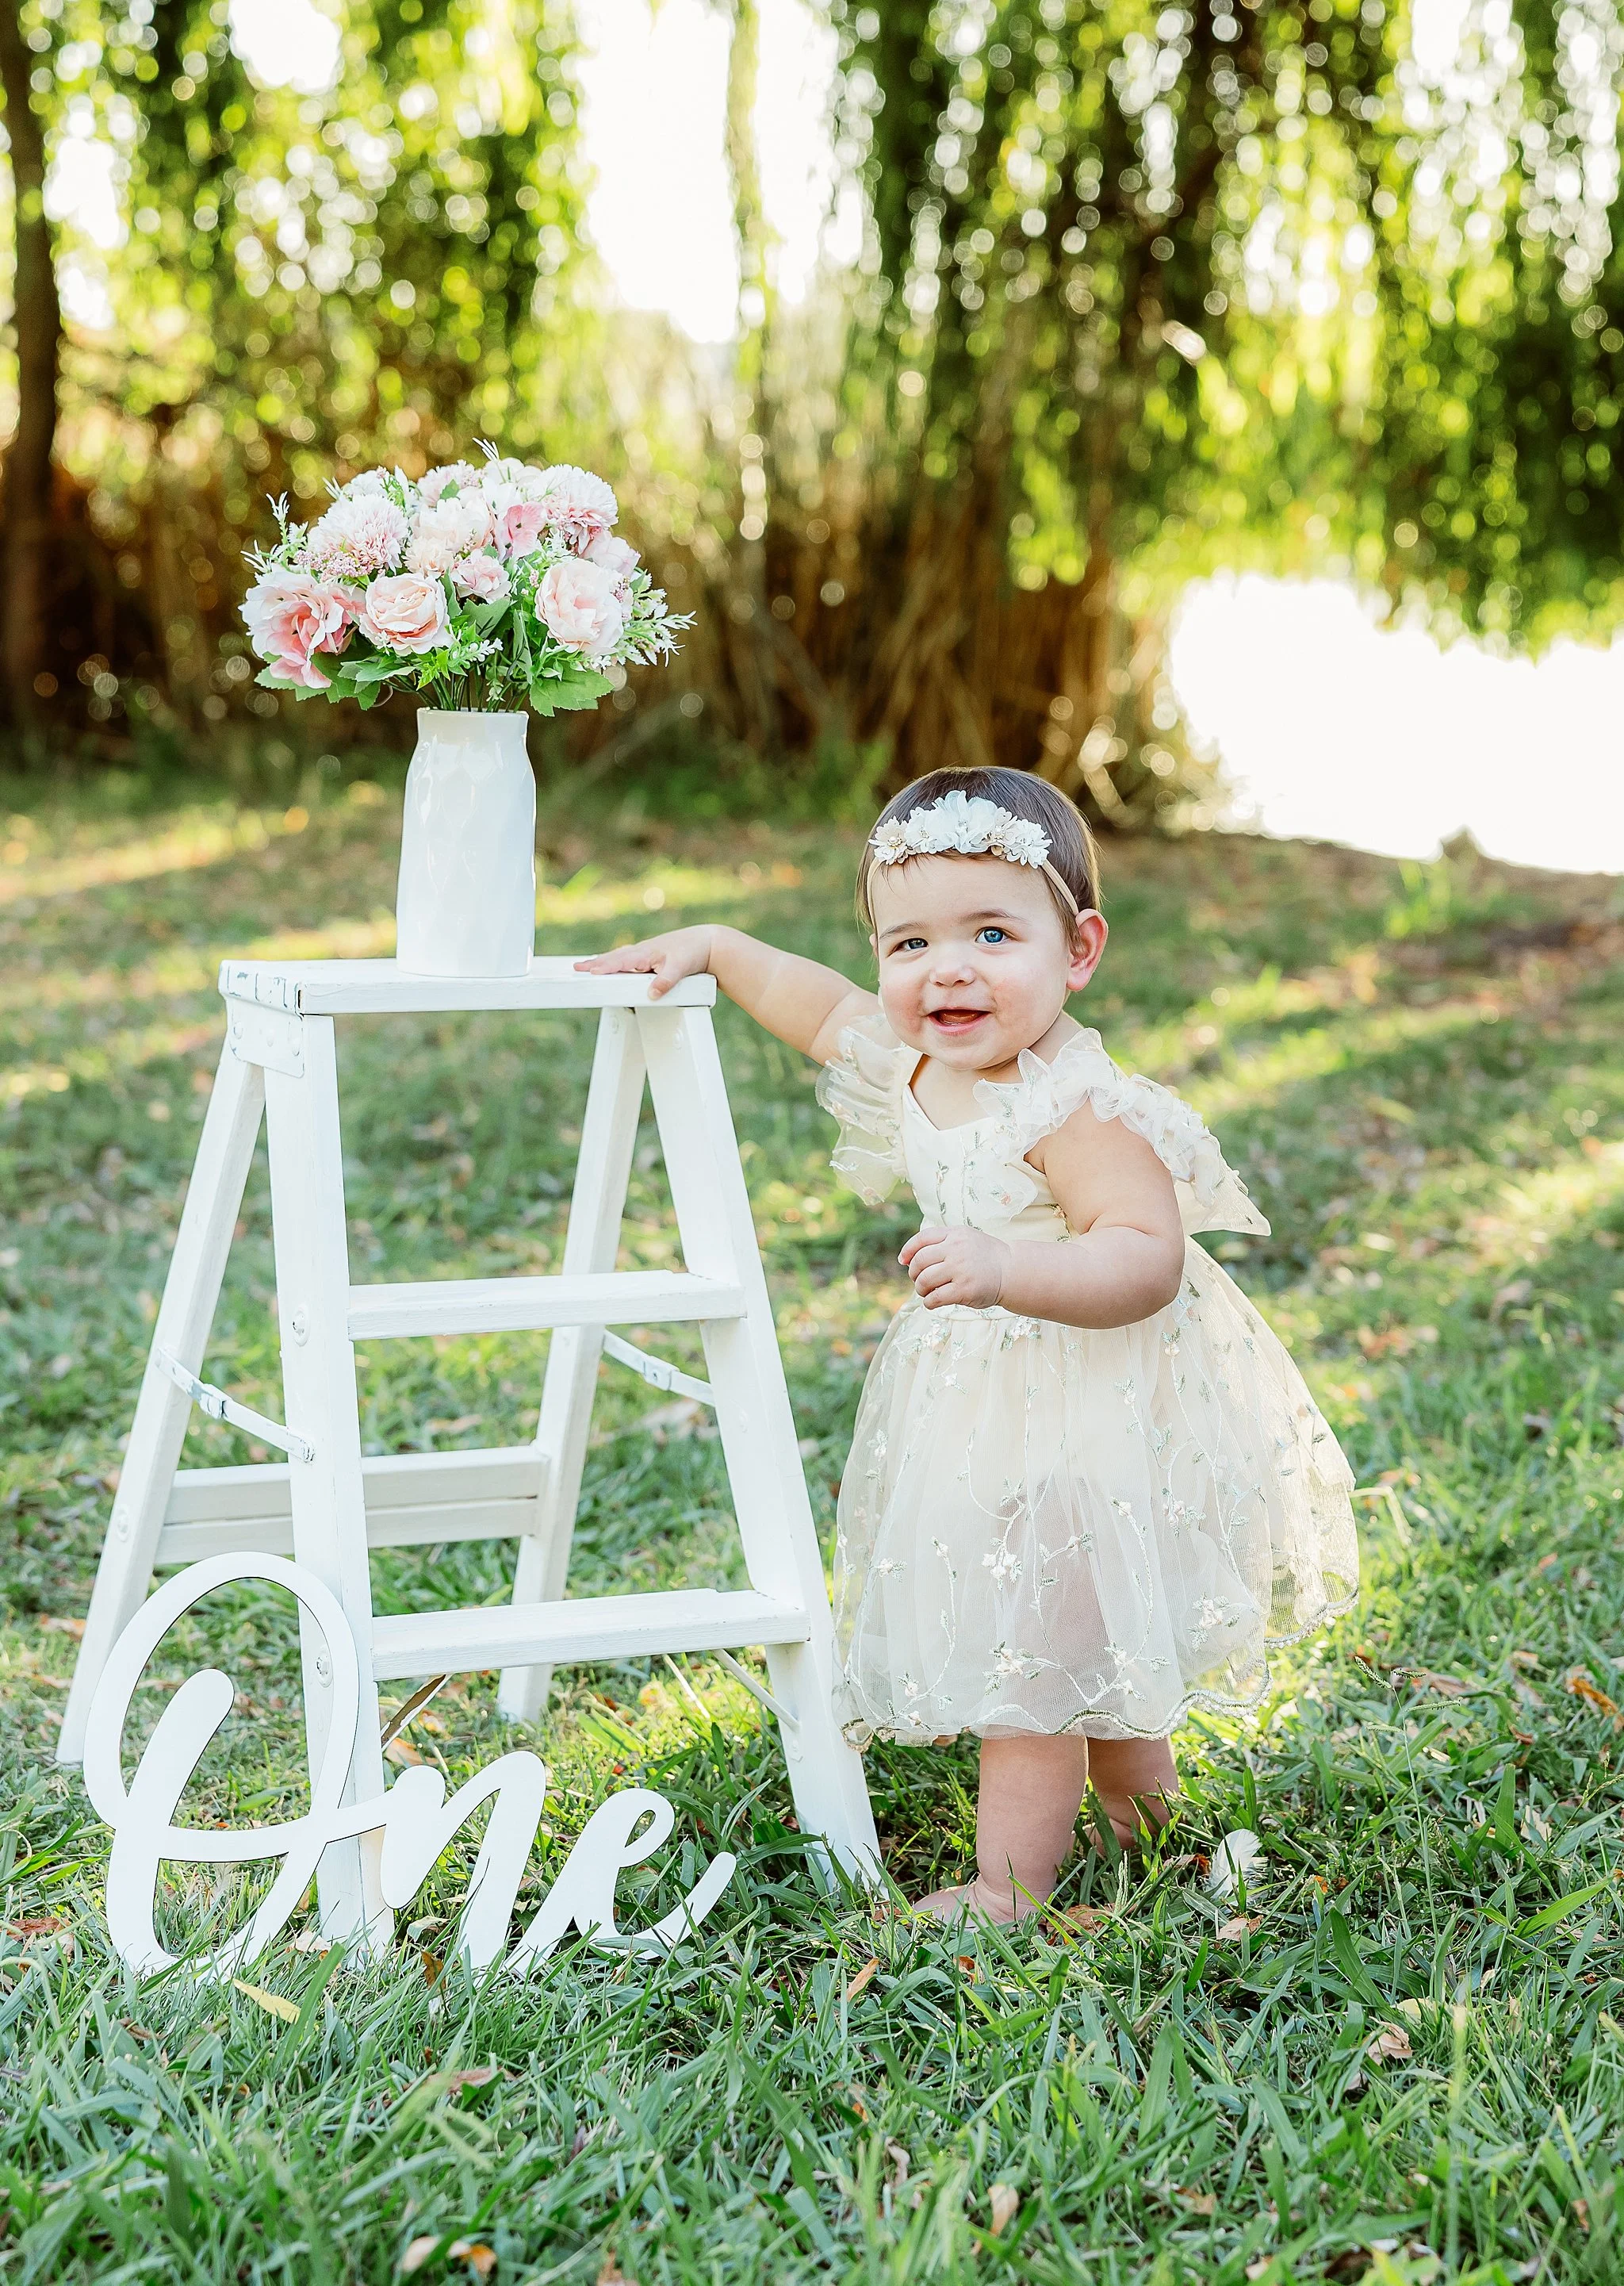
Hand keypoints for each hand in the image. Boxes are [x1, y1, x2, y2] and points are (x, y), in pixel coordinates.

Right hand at [574, 926, 714, 999]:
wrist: (706, 943)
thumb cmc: (693, 952)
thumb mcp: (681, 968)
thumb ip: (666, 981)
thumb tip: (653, 993)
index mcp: (646, 953)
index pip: (621, 961)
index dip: (605, 967)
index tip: (591, 971)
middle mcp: (642, 951)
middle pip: (614, 958)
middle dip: (595, 963)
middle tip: (577, 968)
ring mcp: (645, 953)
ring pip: (619, 957)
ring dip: (603, 961)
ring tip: (588, 967)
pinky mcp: (650, 957)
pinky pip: (627, 959)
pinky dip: (615, 961)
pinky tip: (613, 966)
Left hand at [899, 1224, 1009, 1309]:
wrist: (1011, 1271)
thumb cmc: (984, 1257)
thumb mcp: (965, 1238)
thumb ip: (941, 1242)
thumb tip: (907, 1259)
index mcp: (954, 1234)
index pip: (921, 1239)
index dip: (908, 1250)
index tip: (903, 1261)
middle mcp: (956, 1249)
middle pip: (920, 1261)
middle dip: (914, 1273)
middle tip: (918, 1280)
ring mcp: (961, 1269)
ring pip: (925, 1280)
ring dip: (921, 1289)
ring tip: (926, 1292)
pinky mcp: (964, 1290)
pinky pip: (935, 1297)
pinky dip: (929, 1302)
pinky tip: (933, 1302)